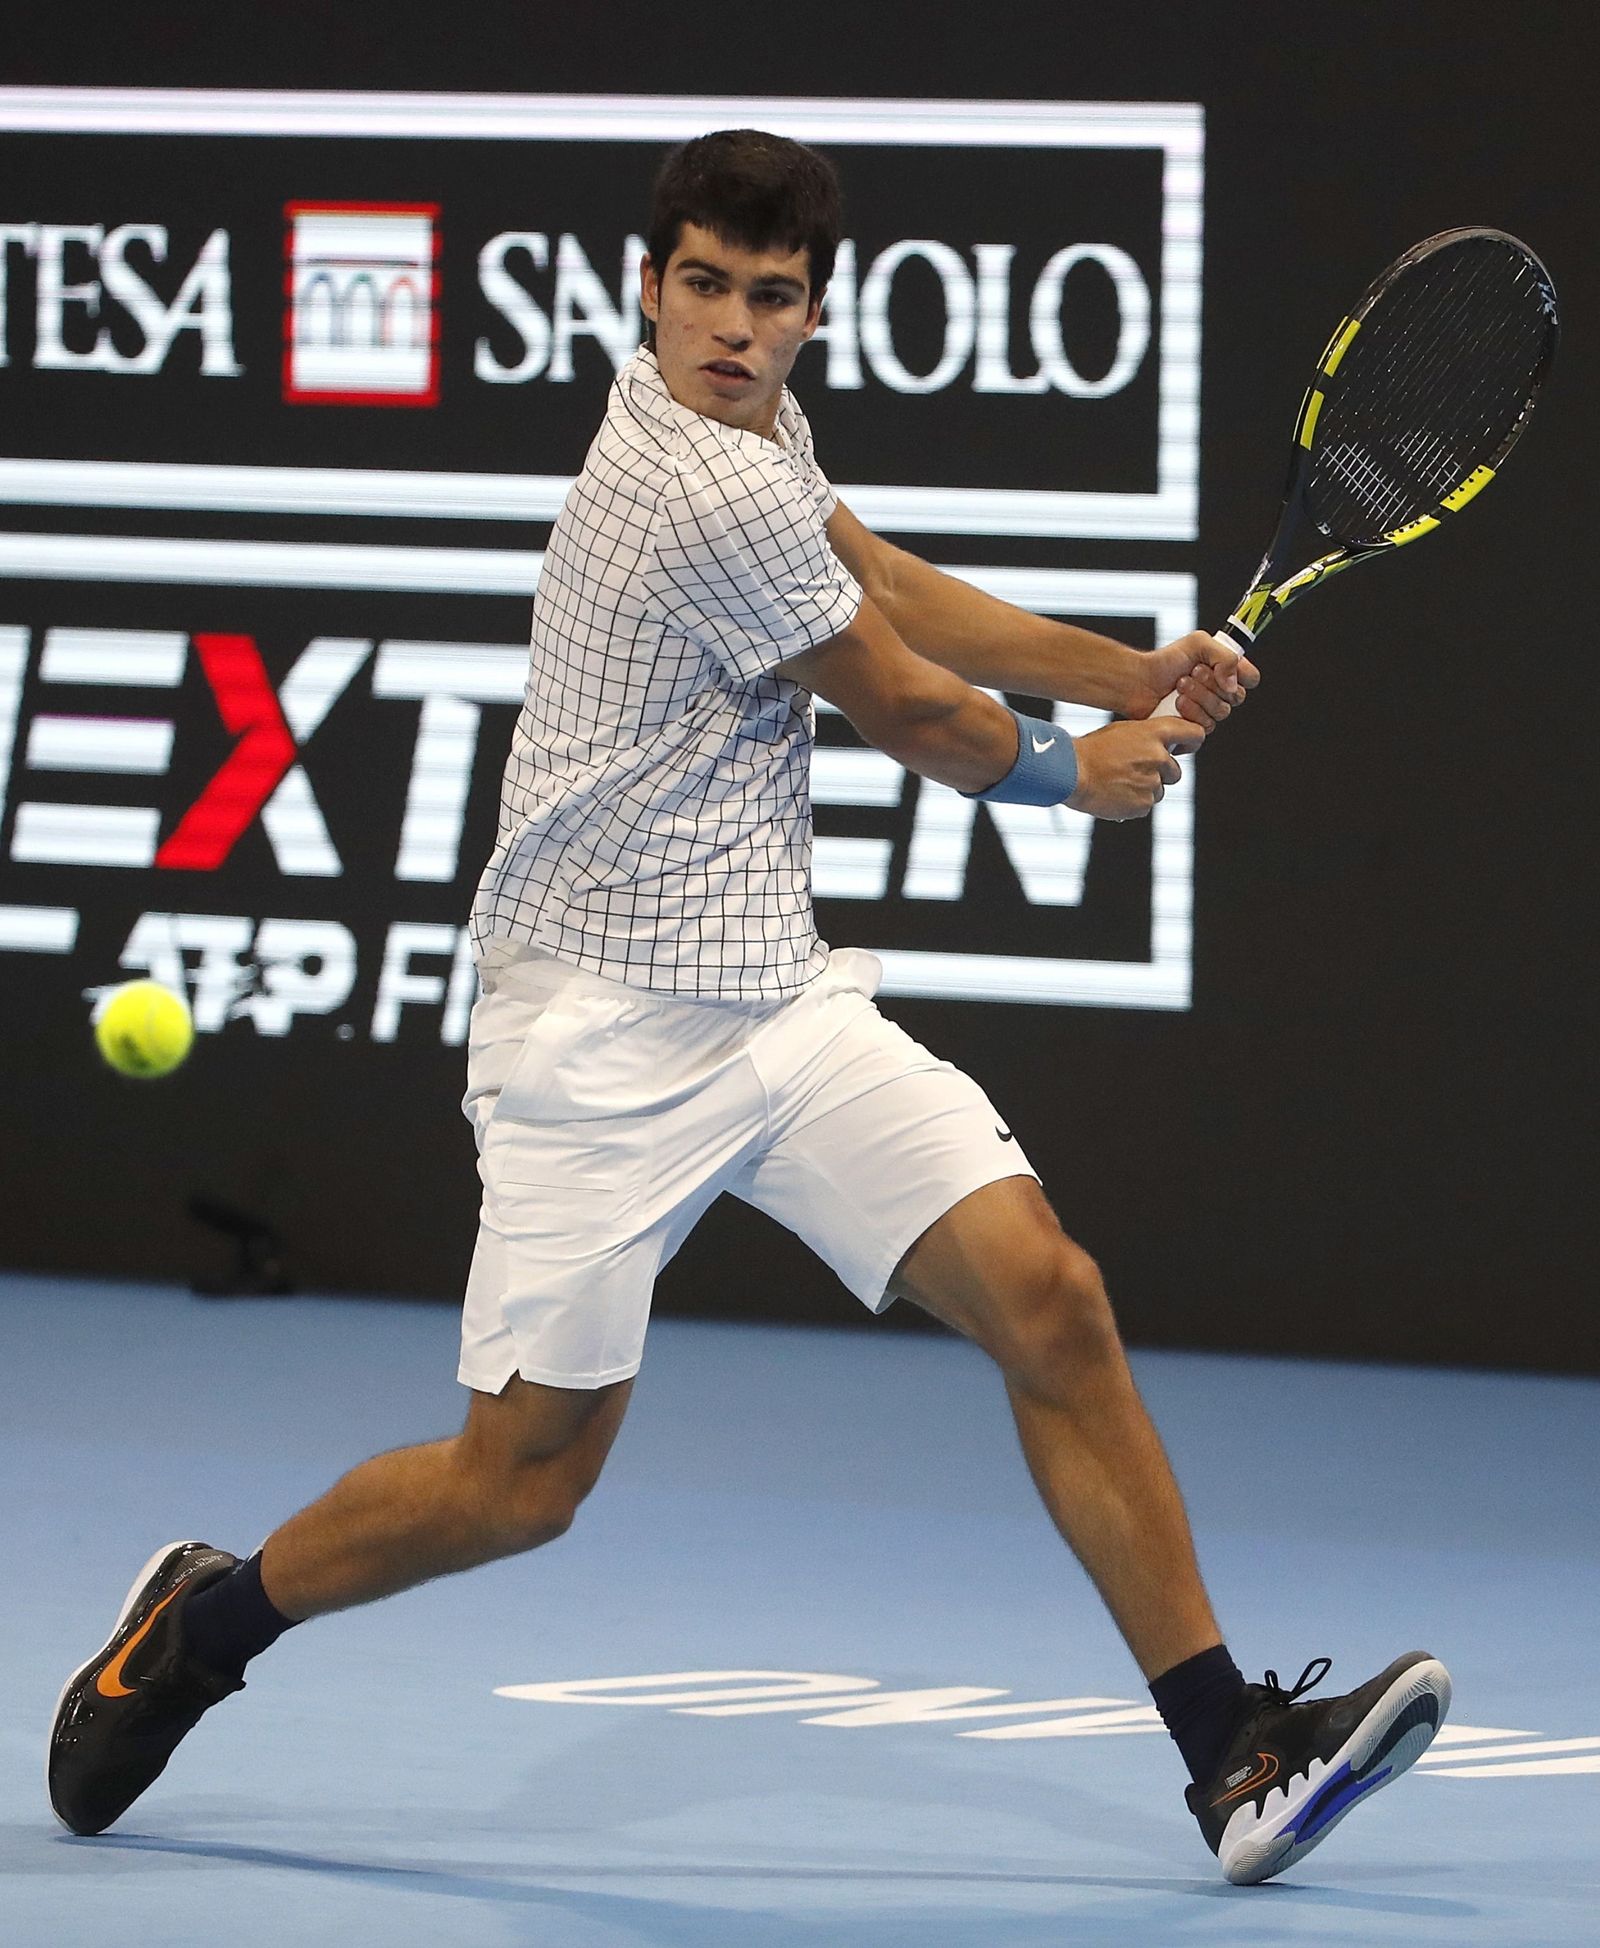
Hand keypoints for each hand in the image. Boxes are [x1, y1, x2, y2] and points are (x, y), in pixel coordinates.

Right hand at [1068, 717, 1202, 821]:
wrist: (1072, 773)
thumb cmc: (1091, 750)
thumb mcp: (1122, 732)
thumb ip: (1147, 738)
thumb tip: (1162, 747)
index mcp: (1155, 733)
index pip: (1194, 734)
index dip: (1191, 742)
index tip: (1184, 748)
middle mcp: (1159, 757)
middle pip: (1175, 771)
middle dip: (1160, 773)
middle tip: (1133, 770)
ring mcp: (1153, 783)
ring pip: (1159, 789)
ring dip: (1144, 788)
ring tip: (1118, 782)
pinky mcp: (1144, 804)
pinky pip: (1145, 804)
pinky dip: (1133, 802)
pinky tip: (1115, 794)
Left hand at [1134, 631, 1259, 728]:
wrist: (1139, 682)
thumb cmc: (1165, 661)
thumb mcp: (1198, 644)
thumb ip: (1224, 656)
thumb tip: (1233, 683)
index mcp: (1225, 670)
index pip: (1251, 679)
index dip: (1243, 676)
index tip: (1224, 669)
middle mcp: (1220, 691)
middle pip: (1237, 697)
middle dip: (1212, 684)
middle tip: (1192, 673)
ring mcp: (1208, 711)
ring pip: (1221, 712)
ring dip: (1199, 696)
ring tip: (1179, 686)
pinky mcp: (1194, 727)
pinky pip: (1206, 726)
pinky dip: (1190, 713)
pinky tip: (1176, 704)